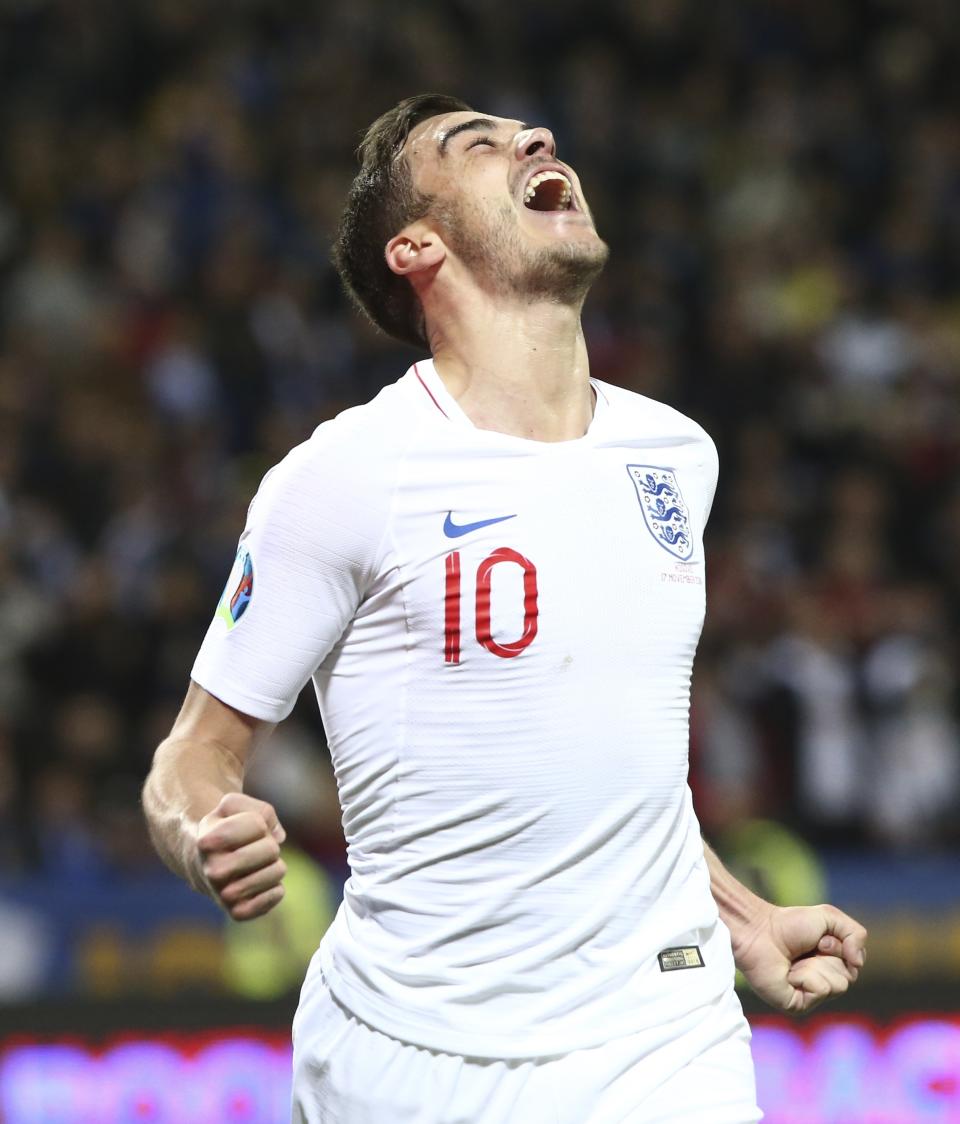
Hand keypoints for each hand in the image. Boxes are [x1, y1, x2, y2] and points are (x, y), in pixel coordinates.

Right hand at [196, 793, 286, 920]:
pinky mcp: (237, 912)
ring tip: (255, 866)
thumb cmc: (224, 828)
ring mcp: (224, 894)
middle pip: (271, 849)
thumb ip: (262, 810)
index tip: (241, 828)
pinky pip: (276, 895)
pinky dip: (276, 887)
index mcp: (208, 840)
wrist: (202, 863)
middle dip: (269, 844)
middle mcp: (213, 870)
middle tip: (251, 848)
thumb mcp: (233, 806)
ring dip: (274, 865)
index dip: (258, 823)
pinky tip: (260, 884)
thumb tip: (278, 836)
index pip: (258, 824)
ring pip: (278, 871)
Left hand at [733, 904, 867, 1013]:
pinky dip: (806, 976)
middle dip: (829, 956)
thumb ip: (856, 934)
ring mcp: (811, 996)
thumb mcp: (829, 917)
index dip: (839, 946)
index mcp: (831, 964)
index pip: (856, 964)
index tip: (818, 937)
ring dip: (816, 966)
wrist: (758, 931)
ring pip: (838, 985)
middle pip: (849, 977)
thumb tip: (859, 964)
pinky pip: (820, 991)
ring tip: (795, 961)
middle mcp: (823, 982)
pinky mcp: (798, 1005)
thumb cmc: (789, 924)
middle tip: (806, 948)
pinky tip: (789, 973)